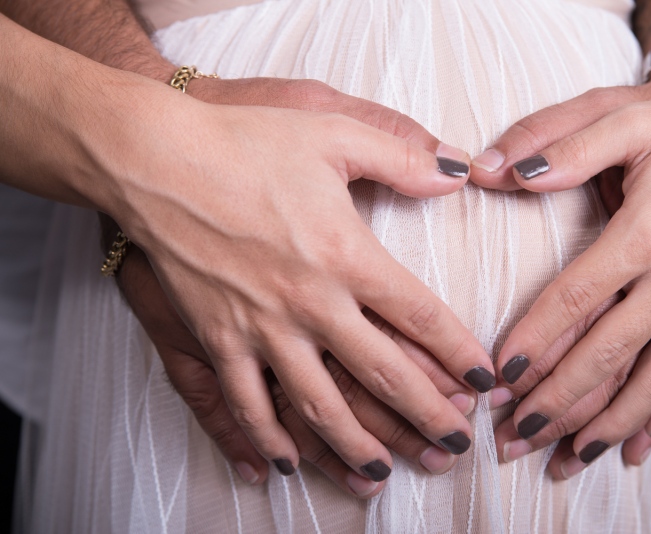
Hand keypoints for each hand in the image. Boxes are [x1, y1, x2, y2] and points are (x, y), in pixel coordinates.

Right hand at [105, 83, 494, 483]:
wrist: (154, 159)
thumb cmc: (244, 142)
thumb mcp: (333, 130)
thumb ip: (403, 153)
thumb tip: (459, 169)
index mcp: (347, 254)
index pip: (421, 317)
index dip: (460, 354)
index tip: (486, 382)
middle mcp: (311, 302)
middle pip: (382, 375)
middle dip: (426, 416)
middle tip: (456, 447)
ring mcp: (261, 328)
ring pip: (318, 406)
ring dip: (356, 446)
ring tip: (384, 476)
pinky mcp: (216, 338)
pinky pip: (245, 404)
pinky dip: (267, 439)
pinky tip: (287, 465)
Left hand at [485, 78, 650, 475]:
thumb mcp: (632, 118)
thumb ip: (565, 144)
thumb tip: (500, 170)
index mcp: (646, 234)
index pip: (575, 300)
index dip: (533, 341)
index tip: (499, 376)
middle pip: (608, 356)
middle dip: (558, 402)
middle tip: (516, 437)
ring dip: (607, 425)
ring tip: (567, 458)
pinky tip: (638, 444)